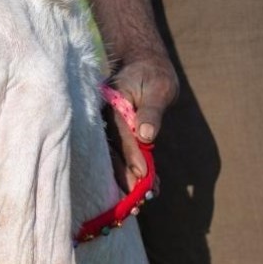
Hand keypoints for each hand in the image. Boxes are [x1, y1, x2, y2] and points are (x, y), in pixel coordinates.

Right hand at [105, 54, 177, 190]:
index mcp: (111, 100)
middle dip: (124, 174)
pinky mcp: (113, 133)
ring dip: (126, 177)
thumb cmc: (153, 74)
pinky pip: (119, 154)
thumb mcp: (159, 87)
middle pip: (110, 148)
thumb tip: (146, 135)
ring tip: (142, 199)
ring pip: (113, 155)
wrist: (143, 64)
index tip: (142, 173)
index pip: (121, 131)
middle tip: (137, 196)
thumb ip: (151, 111)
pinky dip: (131, 170)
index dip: (130, 153)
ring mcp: (106, 125)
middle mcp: (103, 115)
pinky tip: (146, 186)